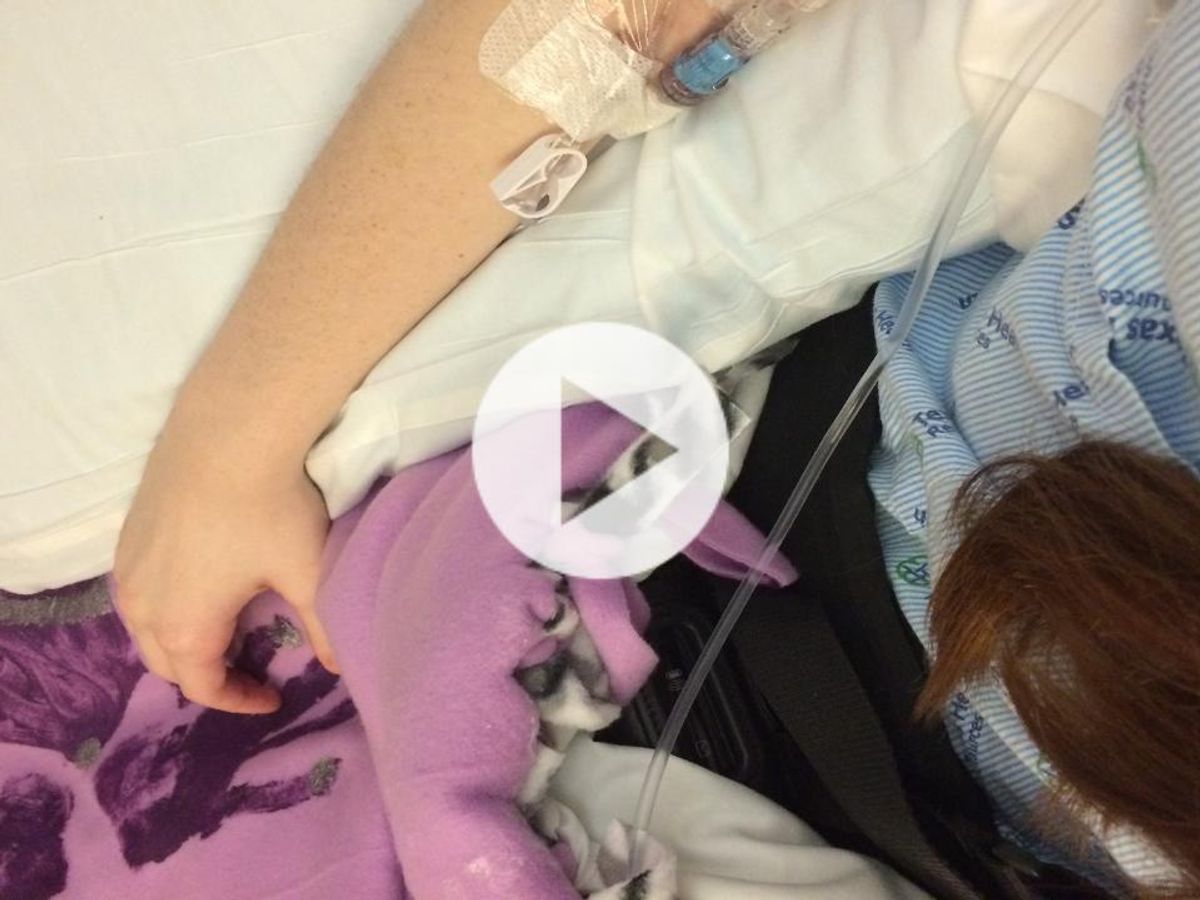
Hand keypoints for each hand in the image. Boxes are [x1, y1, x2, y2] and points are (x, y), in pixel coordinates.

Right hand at [114, 427, 336, 713]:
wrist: (229, 431)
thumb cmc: (271, 509)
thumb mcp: (307, 574)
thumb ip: (323, 628)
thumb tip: (343, 667)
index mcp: (183, 627)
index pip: (202, 688)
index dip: (239, 700)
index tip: (272, 696)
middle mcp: (141, 605)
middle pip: (168, 662)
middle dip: (206, 674)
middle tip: (248, 669)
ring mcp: (127, 567)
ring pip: (146, 626)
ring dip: (180, 639)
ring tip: (223, 631)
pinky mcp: (125, 532)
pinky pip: (138, 589)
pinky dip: (164, 604)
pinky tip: (197, 585)